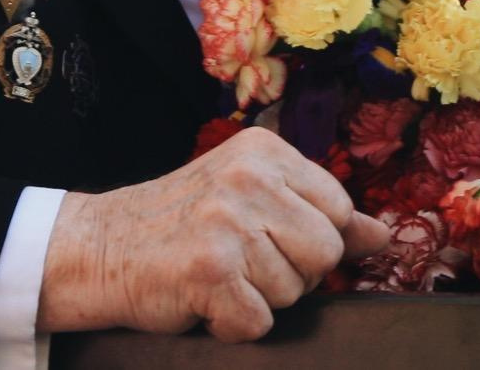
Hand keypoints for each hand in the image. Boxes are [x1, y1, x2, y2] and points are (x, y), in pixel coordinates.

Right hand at [36, 127, 389, 340]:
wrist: (98, 248)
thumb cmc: (181, 225)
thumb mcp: (252, 198)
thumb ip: (317, 212)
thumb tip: (381, 236)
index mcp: (266, 152)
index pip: (338, 208)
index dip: (310, 240)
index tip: (270, 242)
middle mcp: (250, 179)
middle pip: (325, 253)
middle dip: (292, 275)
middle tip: (243, 266)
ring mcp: (228, 222)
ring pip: (293, 292)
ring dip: (257, 300)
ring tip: (219, 279)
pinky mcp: (208, 269)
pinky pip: (256, 322)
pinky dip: (231, 326)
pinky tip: (204, 303)